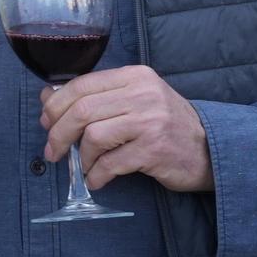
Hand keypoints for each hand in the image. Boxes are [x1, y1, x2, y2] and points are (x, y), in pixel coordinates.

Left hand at [40, 66, 210, 191]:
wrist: (210, 150)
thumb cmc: (166, 125)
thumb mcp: (135, 100)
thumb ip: (96, 96)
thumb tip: (47, 97)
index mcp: (134, 76)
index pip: (82, 85)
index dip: (56, 105)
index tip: (46, 122)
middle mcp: (143, 94)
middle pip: (81, 110)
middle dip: (58, 133)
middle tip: (52, 150)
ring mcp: (150, 121)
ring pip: (93, 136)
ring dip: (81, 157)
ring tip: (84, 166)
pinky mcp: (154, 149)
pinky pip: (110, 163)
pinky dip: (97, 175)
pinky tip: (97, 179)